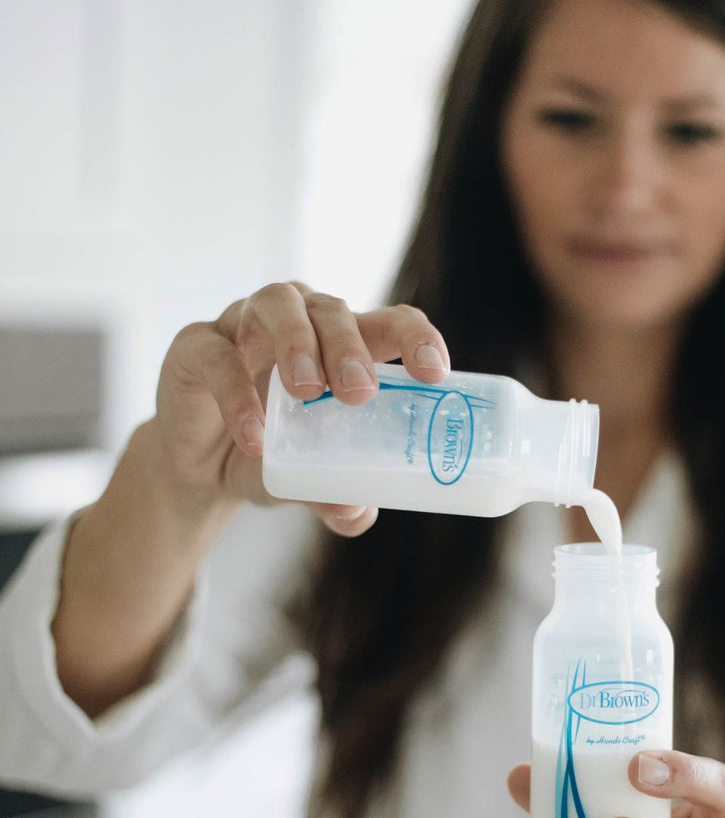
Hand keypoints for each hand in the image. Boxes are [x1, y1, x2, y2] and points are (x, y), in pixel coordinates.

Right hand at [154, 281, 450, 533]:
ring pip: (278, 304)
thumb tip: (357, 513)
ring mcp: (246, 325)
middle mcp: (301, 321)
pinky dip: (236, 394)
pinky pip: (218, 355)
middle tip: (360, 393)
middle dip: (350, 347)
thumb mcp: (309, 479)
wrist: (199, 470)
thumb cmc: (273, 455)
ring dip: (298, 343)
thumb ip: (334, 494)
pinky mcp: (197, 345)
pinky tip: (254, 437)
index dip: (417, 339)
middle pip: (334, 309)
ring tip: (307, 391)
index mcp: (345, 343)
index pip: (391, 323)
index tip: (435, 374)